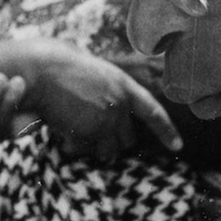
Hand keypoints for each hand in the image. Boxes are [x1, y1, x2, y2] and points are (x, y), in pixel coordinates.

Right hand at [21, 44, 181, 161]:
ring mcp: (106, 120)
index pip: (153, 112)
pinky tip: (61, 130)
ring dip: (92, 147)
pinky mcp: (89, 133)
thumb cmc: (61, 69)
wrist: (43, 70)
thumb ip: (110, 96)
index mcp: (124, 86)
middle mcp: (121, 105)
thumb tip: (113, 125)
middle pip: (127, 140)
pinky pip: (84, 151)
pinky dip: (72, 147)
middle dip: (111, 142)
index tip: (178, 145)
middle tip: (88, 132)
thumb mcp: (96, 76)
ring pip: (107, 151)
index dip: (167, 130)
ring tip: (72, 129)